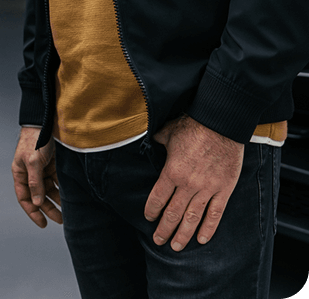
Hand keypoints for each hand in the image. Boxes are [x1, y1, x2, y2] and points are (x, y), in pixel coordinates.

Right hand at [11, 127, 61, 228]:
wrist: (46, 120)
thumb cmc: (35, 138)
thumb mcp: (33, 161)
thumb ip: (35, 183)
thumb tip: (37, 203)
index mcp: (21, 173)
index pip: (24, 197)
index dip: (32, 212)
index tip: (42, 223)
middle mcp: (30, 173)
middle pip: (38, 196)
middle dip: (48, 209)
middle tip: (60, 220)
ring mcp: (42, 169)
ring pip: (49, 190)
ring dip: (58, 200)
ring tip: (68, 212)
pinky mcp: (52, 165)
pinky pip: (58, 181)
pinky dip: (63, 189)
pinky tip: (71, 197)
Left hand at [144, 115, 243, 250]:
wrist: (221, 124)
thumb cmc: (193, 126)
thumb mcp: (168, 132)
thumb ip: (158, 141)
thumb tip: (151, 142)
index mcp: (172, 171)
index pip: (158, 198)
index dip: (152, 211)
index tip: (149, 218)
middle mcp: (188, 184)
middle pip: (173, 213)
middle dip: (164, 229)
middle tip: (159, 240)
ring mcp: (207, 189)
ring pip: (193, 218)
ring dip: (183, 234)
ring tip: (176, 246)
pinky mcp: (223, 189)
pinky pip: (215, 214)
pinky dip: (208, 228)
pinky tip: (201, 239)